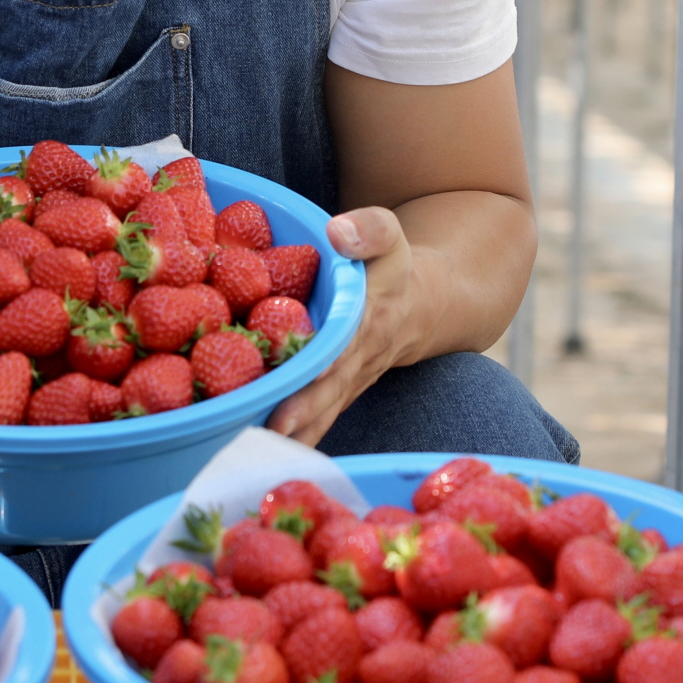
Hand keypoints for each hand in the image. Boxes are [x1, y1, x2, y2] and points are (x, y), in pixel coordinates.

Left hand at [267, 206, 414, 447]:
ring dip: (298, 433)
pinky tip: (262, 452)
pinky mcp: (337, 395)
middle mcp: (360, 357)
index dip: (331, 353)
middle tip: (276, 425)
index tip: (311, 367)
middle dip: (306, 407)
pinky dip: (296, 439)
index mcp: (371, 315)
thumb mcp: (390, 234)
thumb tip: (338, 231)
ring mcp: (349, 382)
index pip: (350, 337)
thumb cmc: (392, 265)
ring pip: (324, 411)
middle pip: (332, 386)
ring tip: (261, 448)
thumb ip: (370, 229)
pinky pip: (318, 420)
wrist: (421, 305)